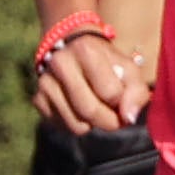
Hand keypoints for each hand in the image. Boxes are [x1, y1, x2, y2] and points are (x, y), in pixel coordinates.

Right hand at [33, 16, 150, 135]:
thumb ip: (137, 92)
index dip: (123, 102)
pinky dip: (77, 123)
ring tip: (97, 107)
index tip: (124, 98)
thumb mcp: (128, 68)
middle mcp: (59, 63)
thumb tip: (128, 118)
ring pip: (76, 125)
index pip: (110, 93)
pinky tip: (79, 108)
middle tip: (117, 118)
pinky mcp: (37, 99)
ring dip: (93, 124)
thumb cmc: (105, 61)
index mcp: (85, 50)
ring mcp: (44, 82)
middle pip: (90, 111)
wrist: (71, 48)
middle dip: (110, 121)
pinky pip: (63, 126)